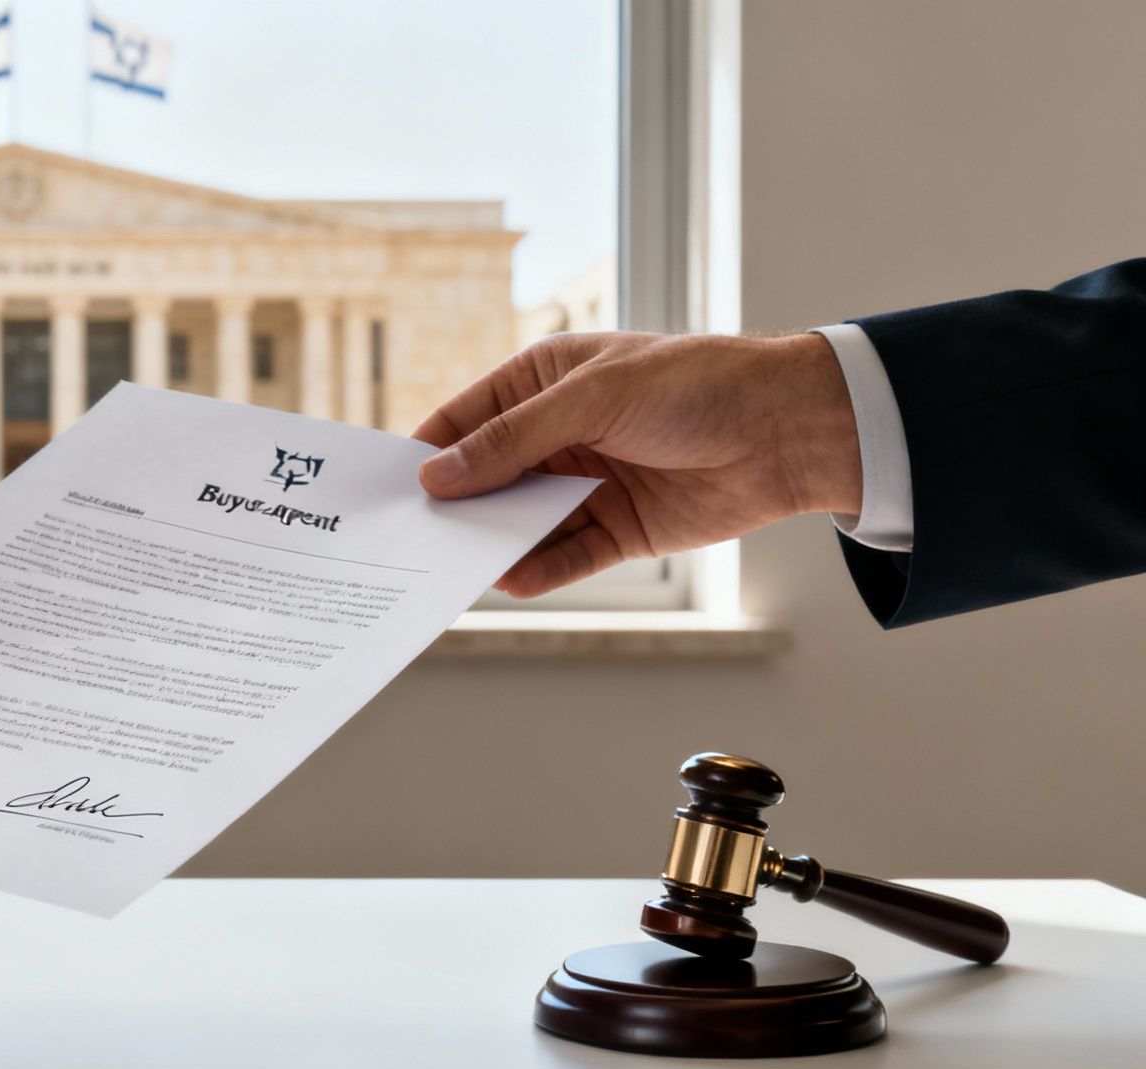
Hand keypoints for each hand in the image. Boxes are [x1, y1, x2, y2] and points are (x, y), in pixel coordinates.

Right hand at [414, 331, 861, 596]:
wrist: (788, 430)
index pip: (466, 419)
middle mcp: (558, 433)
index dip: (427, 453)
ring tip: (458, 568)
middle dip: (455, 507)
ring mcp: (586, 483)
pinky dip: (541, 569)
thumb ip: (512, 441)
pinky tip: (516, 580)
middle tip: (411, 541)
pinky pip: (565, 555)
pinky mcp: (617, 528)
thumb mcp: (592, 399)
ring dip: (495, 543)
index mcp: (542, 381)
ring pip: (521, 522)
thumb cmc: (696, 386)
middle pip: (486, 478)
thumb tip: (439, 476)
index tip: (388, 490)